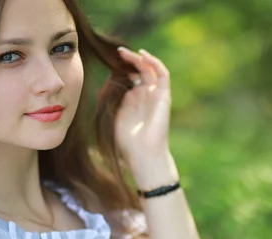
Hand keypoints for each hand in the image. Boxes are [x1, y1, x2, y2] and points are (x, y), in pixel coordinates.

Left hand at [112, 47, 171, 167]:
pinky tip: (142, 56)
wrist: (143, 153)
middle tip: (117, 52)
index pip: (129, 77)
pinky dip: (154, 63)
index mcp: (133, 100)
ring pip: (150, 69)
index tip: (108, 61)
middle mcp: (146, 96)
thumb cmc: (127, 142)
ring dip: (140, 58)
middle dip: (129, 60)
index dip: (121, 68)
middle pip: (140, 70)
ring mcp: (155, 95)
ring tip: (125, 52)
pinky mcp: (164, 96)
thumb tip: (106, 81)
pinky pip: (163, 75)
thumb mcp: (114, 115)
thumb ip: (111, 99)